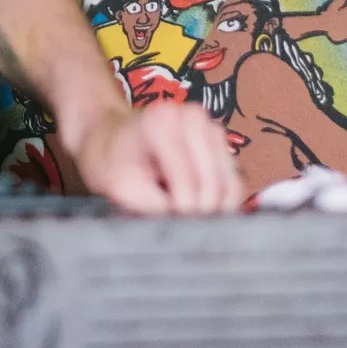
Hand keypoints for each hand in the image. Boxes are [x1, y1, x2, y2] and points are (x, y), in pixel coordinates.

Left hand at [62, 101, 242, 214]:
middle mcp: (192, 116)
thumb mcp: (123, 190)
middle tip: (178, 222)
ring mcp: (210, 125)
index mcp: (162, 123)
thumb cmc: (113, 164)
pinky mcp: (221, 141)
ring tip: (183, 209)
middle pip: (214, 183)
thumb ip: (158, 208)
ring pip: (230, 184)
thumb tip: (193, 230)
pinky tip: (196, 202)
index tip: (169, 223)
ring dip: (212, 206)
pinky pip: (234, 181)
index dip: (182, 210)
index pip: (188, 181)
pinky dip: (221, 199)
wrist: (112, 139)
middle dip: (199, 210)